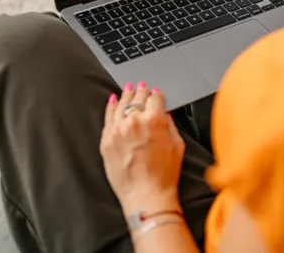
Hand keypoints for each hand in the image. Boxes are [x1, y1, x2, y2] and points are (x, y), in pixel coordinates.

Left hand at [100, 82, 184, 214]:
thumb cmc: (163, 176)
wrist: (146, 196)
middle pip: (137, 98)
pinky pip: (108, 117)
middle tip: (142, 87)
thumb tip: (164, 116)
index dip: (157, 94)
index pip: (155, 98)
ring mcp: (118, 130)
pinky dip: (111, 107)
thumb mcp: (177, 146)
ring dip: (126, 95)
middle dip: (141, 92)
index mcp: (155, 120)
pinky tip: (113, 101)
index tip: (156, 94)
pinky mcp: (106, 140)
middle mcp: (134, 121)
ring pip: (121, 104)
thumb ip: (170, 126)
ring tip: (128, 89)